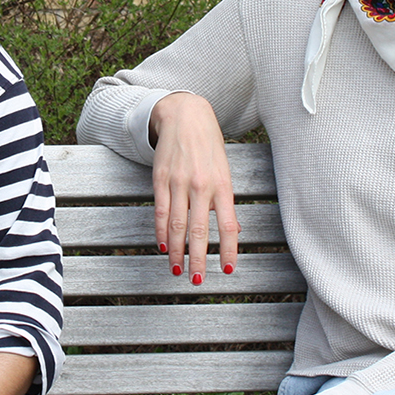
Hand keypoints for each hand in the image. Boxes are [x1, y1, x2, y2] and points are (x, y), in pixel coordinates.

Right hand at [147, 92, 239, 282]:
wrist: (185, 115)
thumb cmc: (209, 145)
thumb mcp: (224, 169)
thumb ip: (225, 199)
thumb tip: (234, 229)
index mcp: (222, 184)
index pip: (229, 224)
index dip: (229, 249)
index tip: (228, 269)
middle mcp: (201, 185)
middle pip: (199, 230)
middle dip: (198, 258)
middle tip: (197, 280)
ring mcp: (178, 182)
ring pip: (176, 225)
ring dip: (176, 251)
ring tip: (177, 269)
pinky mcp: (160, 179)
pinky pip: (160, 211)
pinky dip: (160, 232)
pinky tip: (162, 246)